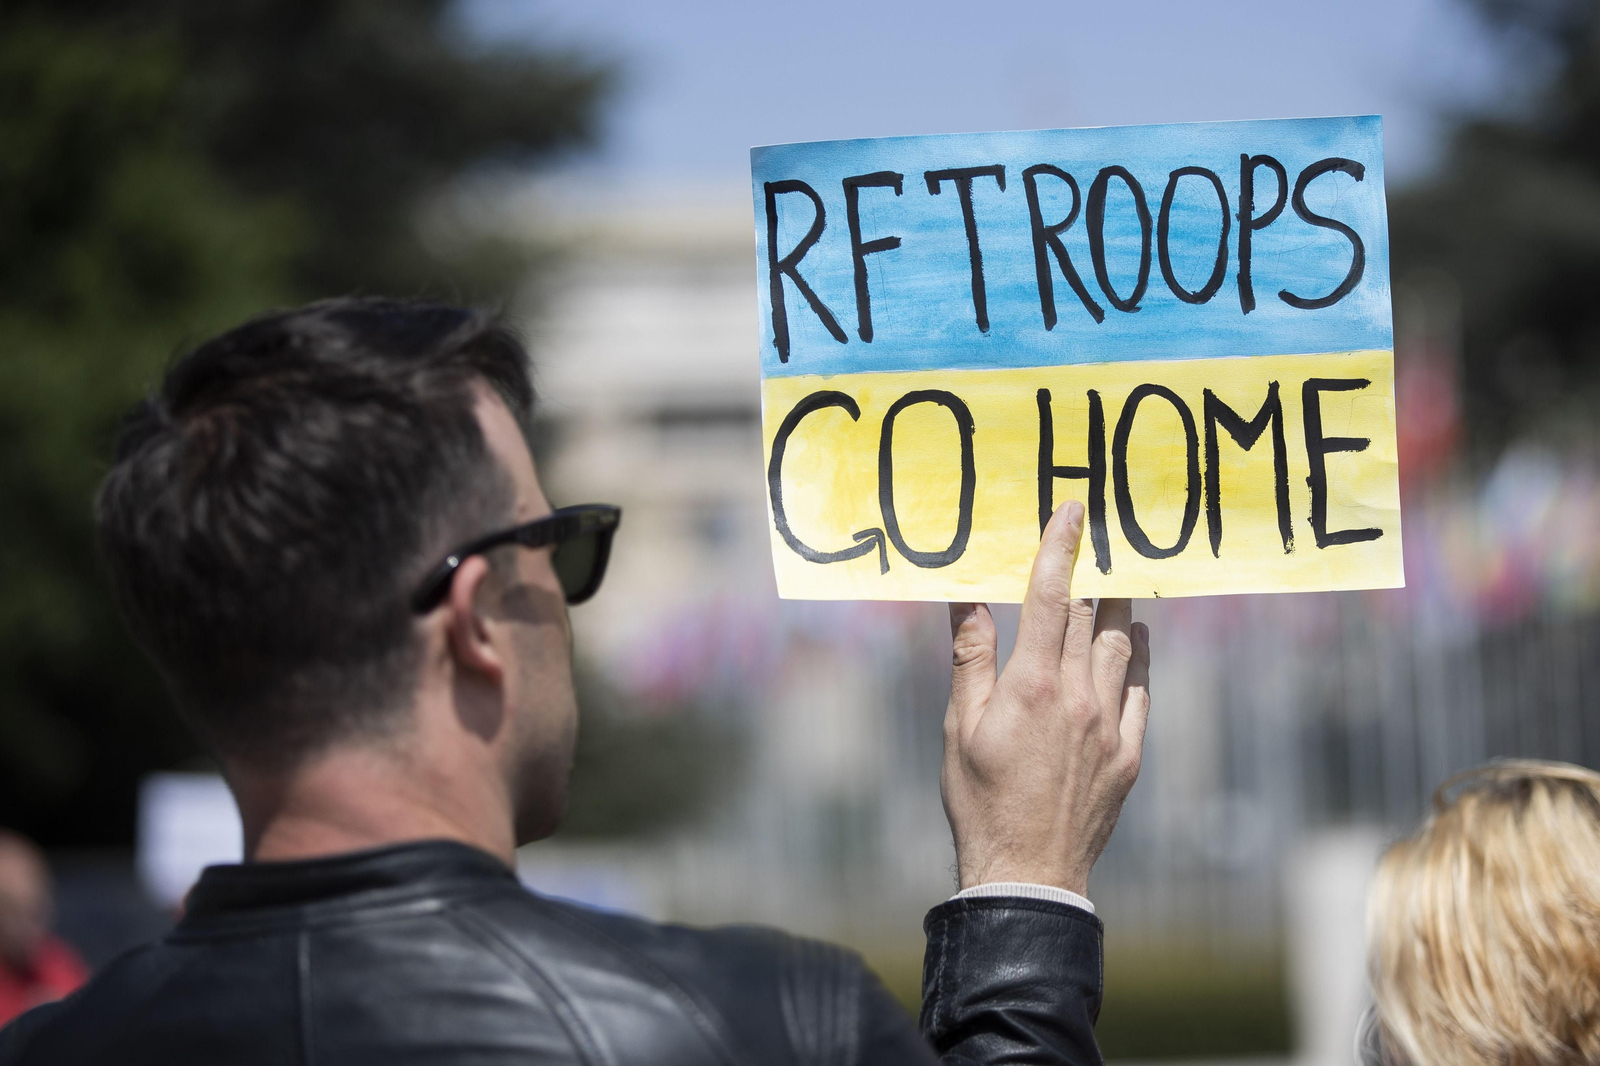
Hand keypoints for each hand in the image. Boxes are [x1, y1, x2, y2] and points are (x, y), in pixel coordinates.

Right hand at [941, 500, 1151, 895]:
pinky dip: (1139, 657)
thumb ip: (971, 657)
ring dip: (1120, 605)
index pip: (1049, 598)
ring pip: (1122, 645)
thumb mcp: (958, 727)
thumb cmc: (980, 800)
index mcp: (1031, 686)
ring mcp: (1110, 725)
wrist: (1028, 871)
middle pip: (1091, 612)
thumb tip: (966, 598)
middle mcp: (1078, 696)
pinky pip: (1142, 690)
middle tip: (1101, 532)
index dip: (1061, 549)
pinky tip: (1135, 639)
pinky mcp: (1128, 754)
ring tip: (1119, 577)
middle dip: (1094, 567)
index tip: (1073, 512)